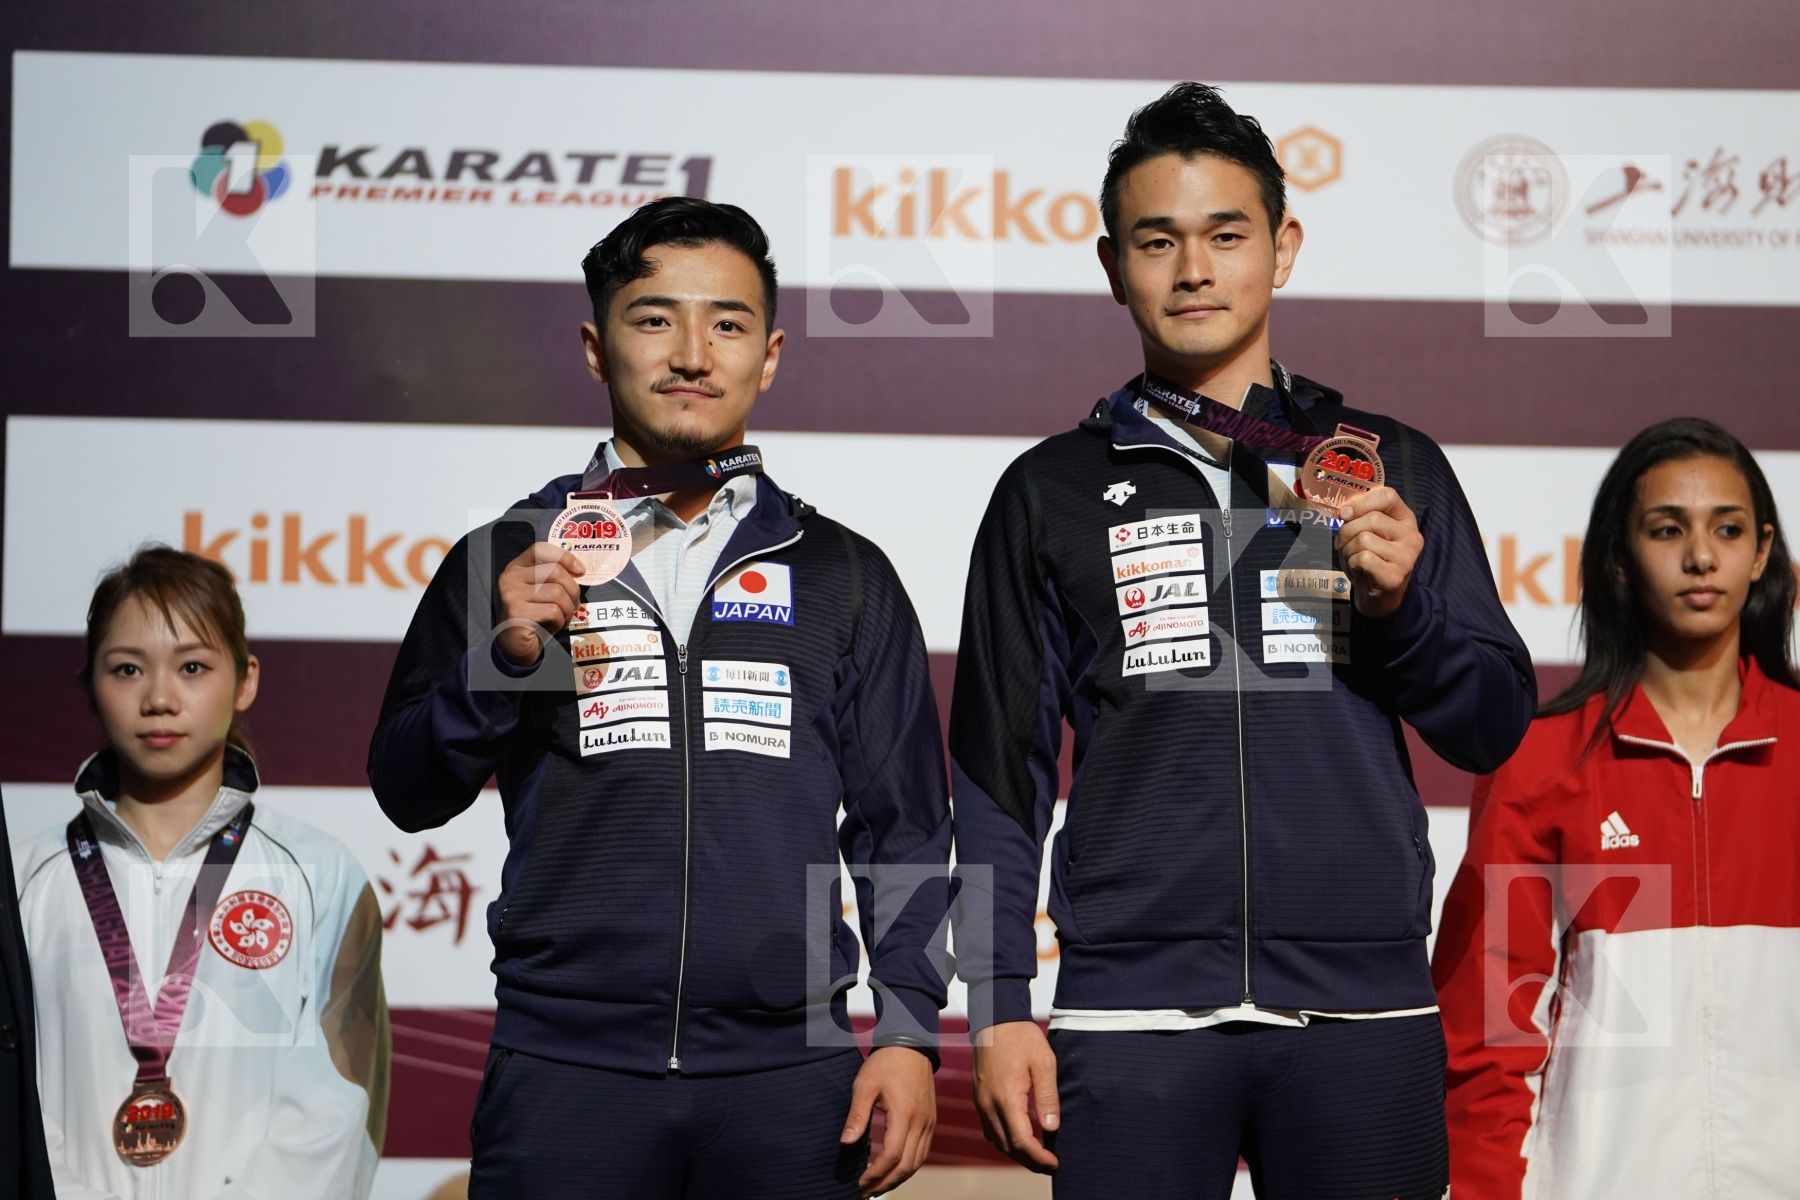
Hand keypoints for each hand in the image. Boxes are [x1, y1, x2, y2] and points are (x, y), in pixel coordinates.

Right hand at [494, 542, 585, 666]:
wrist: (516, 645)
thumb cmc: (534, 617)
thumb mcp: (543, 592)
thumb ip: (555, 578)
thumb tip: (579, 571)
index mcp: (517, 567)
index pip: (541, 549)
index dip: (564, 557)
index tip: (580, 571)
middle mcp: (510, 577)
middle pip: (555, 571)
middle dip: (573, 590)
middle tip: (573, 604)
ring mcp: (511, 594)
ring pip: (557, 592)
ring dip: (567, 609)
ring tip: (562, 617)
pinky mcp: (516, 612)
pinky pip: (553, 611)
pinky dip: (560, 620)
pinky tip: (552, 625)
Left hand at [841, 1047, 935, 1196]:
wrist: (911, 1045)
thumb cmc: (885, 1063)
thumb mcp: (865, 1085)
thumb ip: (857, 1114)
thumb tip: (846, 1142)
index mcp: (904, 1114)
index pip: (891, 1155)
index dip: (875, 1174)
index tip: (858, 1183)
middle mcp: (921, 1123)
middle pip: (907, 1166)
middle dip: (886, 1183)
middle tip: (865, 1192)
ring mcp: (929, 1123)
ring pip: (917, 1162)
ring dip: (898, 1178)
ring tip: (877, 1187)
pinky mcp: (930, 1121)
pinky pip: (922, 1152)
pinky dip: (908, 1166)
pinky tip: (894, 1170)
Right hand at [971, 1020, 1058, 1172]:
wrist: (995, 1018)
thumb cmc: (1022, 1037)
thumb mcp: (1043, 1063)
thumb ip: (1047, 1096)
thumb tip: (1052, 1127)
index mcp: (1006, 1098)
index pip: (1021, 1141)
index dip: (1039, 1157)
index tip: (1056, 1161)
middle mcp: (989, 1105)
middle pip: (1008, 1147)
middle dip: (1029, 1161)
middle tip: (1050, 1164)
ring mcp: (981, 1102)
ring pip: (997, 1140)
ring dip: (1016, 1152)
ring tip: (1038, 1155)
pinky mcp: (979, 1098)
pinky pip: (990, 1128)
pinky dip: (1005, 1140)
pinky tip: (1020, 1137)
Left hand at [1334, 486, 1422, 619]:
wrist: (1379, 597)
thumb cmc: (1370, 560)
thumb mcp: (1366, 533)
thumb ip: (1359, 517)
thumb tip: (1345, 511)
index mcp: (1405, 519)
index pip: (1387, 495)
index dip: (1362, 502)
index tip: (1345, 514)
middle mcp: (1412, 536)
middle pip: (1371, 519)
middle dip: (1347, 532)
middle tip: (1343, 545)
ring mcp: (1406, 557)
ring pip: (1363, 539)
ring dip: (1348, 550)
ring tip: (1353, 560)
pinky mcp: (1395, 576)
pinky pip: (1362, 558)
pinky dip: (1352, 564)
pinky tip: (1359, 571)